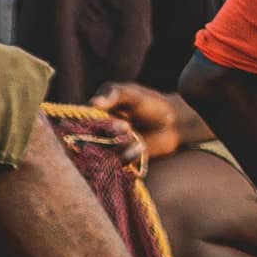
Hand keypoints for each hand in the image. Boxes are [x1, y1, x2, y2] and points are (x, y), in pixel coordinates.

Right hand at [89, 81, 209, 162]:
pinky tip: (141, 146)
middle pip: (92, 138)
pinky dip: (130, 155)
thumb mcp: (133, 94)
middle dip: (110, 132)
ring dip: (120, 145)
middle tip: (126, 126)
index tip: (107, 118)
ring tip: (135, 135)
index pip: (83, 120)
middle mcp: (100, 131)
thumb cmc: (151, 103)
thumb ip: (115, 94)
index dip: (92, 121)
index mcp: (97, 112)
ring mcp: (111, 146)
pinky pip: (119, 162)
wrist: (174, 123)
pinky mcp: (122, 159)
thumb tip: (94, 102)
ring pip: (104, 152)